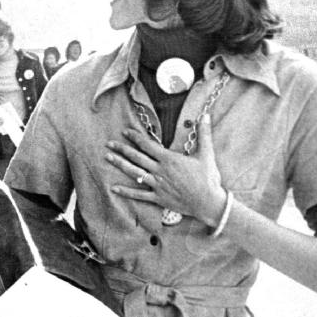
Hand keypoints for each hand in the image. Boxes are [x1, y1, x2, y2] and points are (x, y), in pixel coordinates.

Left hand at [106, 113, 225, 226]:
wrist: (208, 202)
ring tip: (108, 158)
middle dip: (122, 149)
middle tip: (109, 143)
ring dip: (120, 165)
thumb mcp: (206, 154)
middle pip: (137, 157)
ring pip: (135, 173)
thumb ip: (204, 134)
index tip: (125, 132)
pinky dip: (126, 192)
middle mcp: (160, 171)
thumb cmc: (208, 178)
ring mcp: (157, 185)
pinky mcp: (158, 198)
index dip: (135, 138)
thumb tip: (206, 115)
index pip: (148, 145)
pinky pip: (139, 194)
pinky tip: (114, 188)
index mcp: (169, 159)